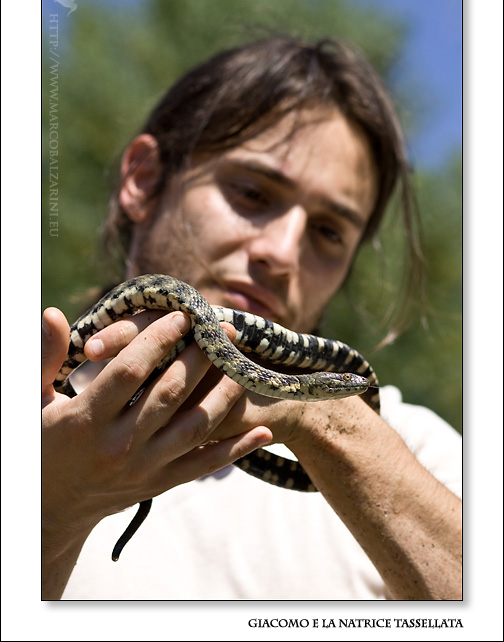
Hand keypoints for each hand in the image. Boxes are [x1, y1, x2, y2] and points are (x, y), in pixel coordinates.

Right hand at [42, 307, 272, 551]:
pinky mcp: (160, 484)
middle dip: (199, 357)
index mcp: (86, 419)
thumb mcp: (32, 401)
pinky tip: (264, 433)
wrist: (50, 509)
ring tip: (242, 364)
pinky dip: (236, 450)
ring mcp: (143, 468)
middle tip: (221, 329)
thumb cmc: (41, 443)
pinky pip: (203, 465)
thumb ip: (44, 356)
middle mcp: (118, 446)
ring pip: (194, 427)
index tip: (181, 316)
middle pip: (170, 393)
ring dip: (223, 394)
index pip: (130, 371)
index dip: (158, 339)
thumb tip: (51, 312)